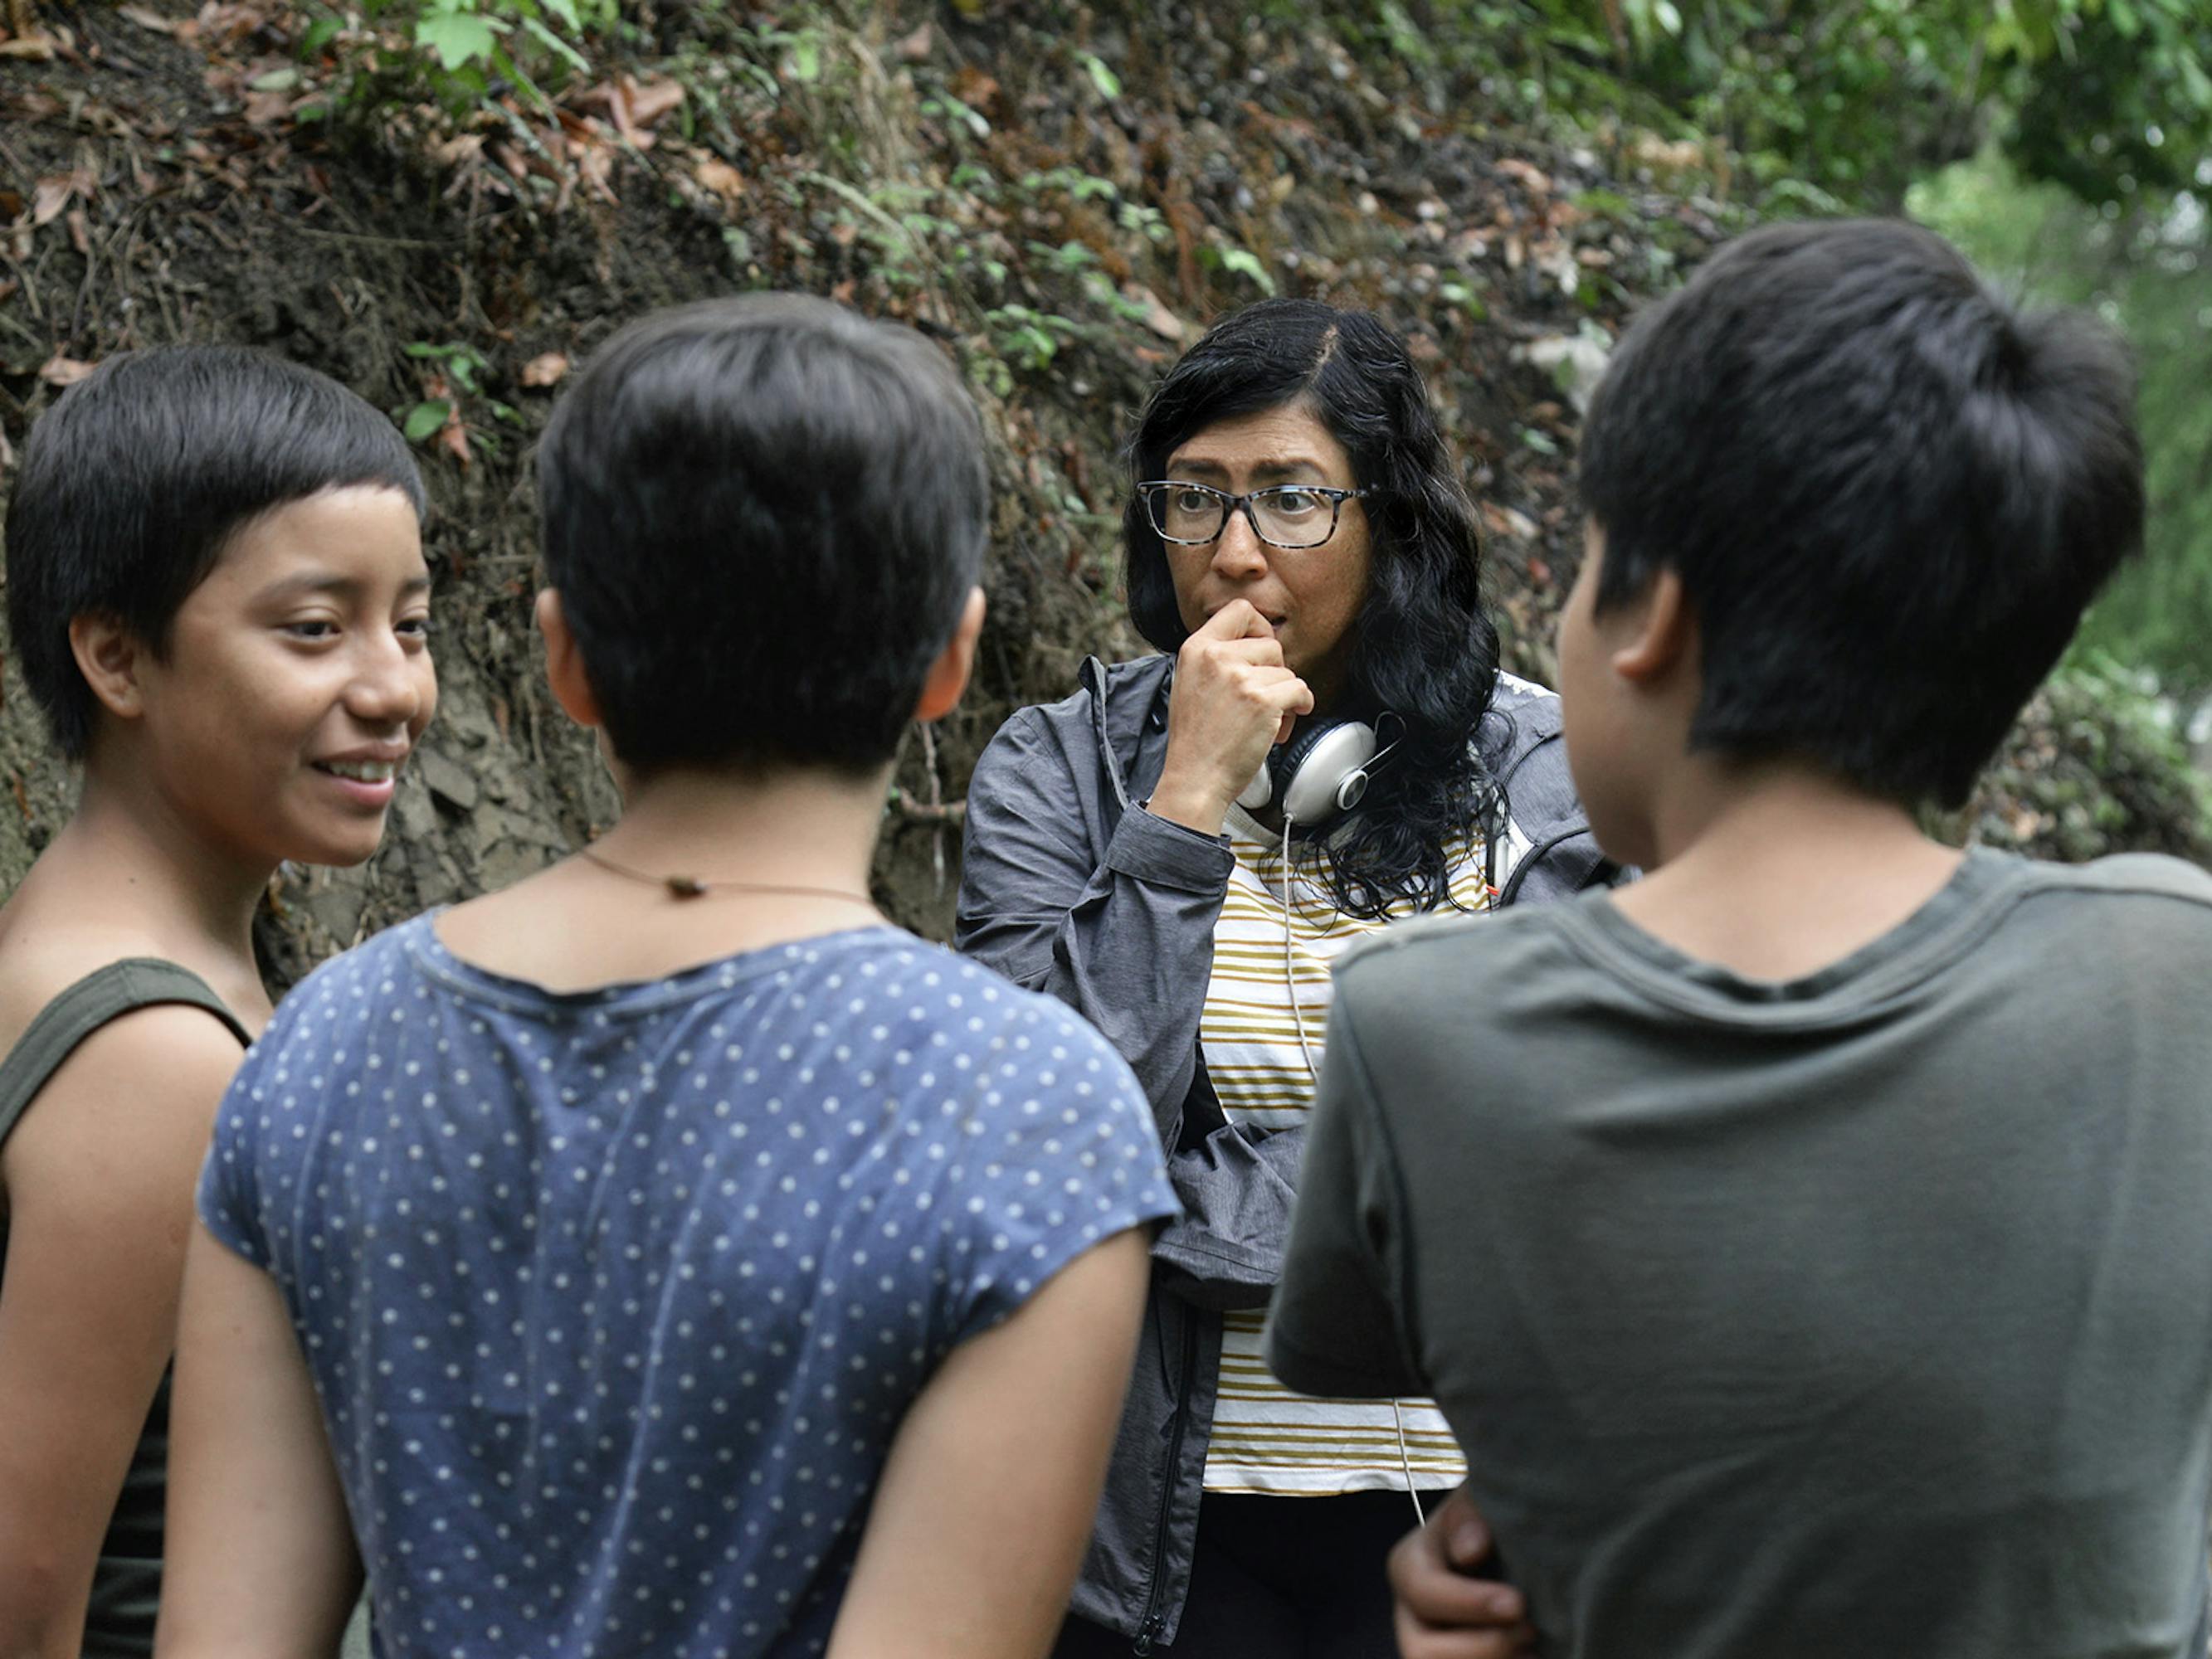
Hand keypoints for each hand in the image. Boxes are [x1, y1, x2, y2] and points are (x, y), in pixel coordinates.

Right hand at [1147, 601, 1313, 835]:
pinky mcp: (1263, 701)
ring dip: (1284, 696)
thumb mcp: (1190, 683)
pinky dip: (1299, 707)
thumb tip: (1255, 644)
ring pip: (1287, 672)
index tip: (1261, 652)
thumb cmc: (1195, 739)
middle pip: (1271, 643)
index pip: (1240, 609)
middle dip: (1275, 672)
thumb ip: (1215, 659)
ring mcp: (1240, 678)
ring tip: (1264, 721)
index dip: (1259, 628)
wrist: (1195, 778)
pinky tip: (1282, 724)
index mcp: (1196, 648)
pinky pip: (1300, 690)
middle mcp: (1217, 657)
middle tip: (1262, 698)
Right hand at [1390, 1485, 1533, 1658]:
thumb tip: (1470, 1551)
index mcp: (1411, 1565)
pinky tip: (1532, 1657)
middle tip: (1530, 1631)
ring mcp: (1432, 1645)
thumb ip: (1471, 1514)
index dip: (1467, 1603)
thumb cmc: (1497, 1523)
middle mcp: (1412, 1614)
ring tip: (1532, 1649)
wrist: (1518, 1552)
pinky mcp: (1456, 1657)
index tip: (1518, 1603)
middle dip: (1482, 1647)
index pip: (1422, 1591)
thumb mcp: (1483, 1502)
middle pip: (1421, 1651)